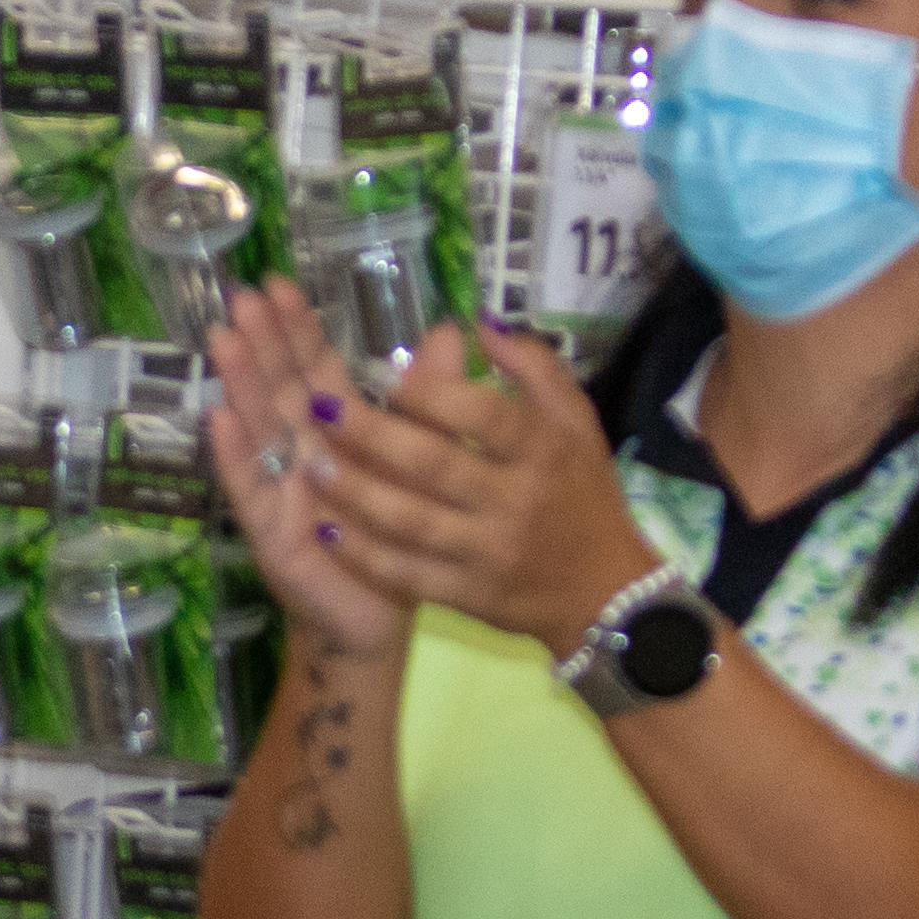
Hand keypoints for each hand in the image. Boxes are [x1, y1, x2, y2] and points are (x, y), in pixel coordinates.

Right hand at [195, 281, 407, 657]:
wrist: (379, 620)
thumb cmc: (398, 538)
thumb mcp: (421, 459)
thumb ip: (432, 398)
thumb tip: (451, 330)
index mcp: (335, 434)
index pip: (312, 371)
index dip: (297, 330)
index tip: (281, 286)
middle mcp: (299, 454)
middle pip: (278, 390)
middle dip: (261, 344)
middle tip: (244, 297)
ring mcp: (279, 491)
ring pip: (257, 430)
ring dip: (238, 385)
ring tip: (223, 340)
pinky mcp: (270, 533)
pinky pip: (248, 491)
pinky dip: (233, 457)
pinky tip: (217, 419)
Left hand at [291, 318, 654, 658]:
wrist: (606, 592)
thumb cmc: (583, 493)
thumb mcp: (576, 421)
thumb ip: (533, 366)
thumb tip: (478, 322)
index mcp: (542, 451)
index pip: (484, 415)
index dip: (432, 393)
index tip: (386, 375)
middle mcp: (514, 501)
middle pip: (434, 464)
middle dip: (370, 435)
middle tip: (318, 408)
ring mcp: (488, 553)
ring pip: (410, 520)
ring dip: (355, 492)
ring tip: (311, 462)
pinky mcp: (468, 596)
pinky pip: (407, 573)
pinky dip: (364, 553)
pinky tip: (327, 528)